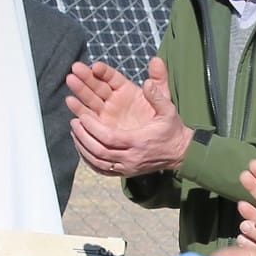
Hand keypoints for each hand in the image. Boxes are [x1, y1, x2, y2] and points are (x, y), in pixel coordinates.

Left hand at [66, 57, 191, 176]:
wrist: (181, 153)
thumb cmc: (172, 130)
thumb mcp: (169, 110)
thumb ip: (158, 96)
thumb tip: (147, 82)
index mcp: (139, 142)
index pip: (110, 138)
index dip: (93, 128)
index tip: (82, 116)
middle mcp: (131, 158)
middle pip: (100, 152)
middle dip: (84, 136)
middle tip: (74, 122)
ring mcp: (127, 168)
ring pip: (98, 162)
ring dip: (83, 147)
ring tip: (74, 132)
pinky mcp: (125, 173)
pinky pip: (102, 170)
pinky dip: (88, 160)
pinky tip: (81, 148)